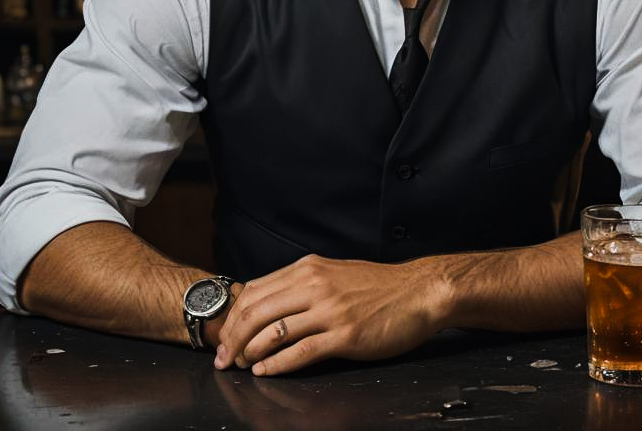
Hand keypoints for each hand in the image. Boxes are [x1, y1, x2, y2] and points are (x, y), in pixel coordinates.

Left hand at [212, 254, 447, 375]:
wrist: (417, 292)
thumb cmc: (377, 286)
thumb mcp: (334, 273)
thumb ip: (303, 284)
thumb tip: (269, 304)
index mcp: (309, 268)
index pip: (256, 290)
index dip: (234, 317)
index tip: (225, 337)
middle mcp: (315, 285)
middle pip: (257, 311)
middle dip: (233, 338)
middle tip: (224, 359)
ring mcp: (330, 309)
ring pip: (274, 331)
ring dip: (251, 353)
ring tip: (242, 367)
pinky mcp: (345, 334)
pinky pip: (301, 352)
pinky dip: (277, 365)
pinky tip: (266, 372)